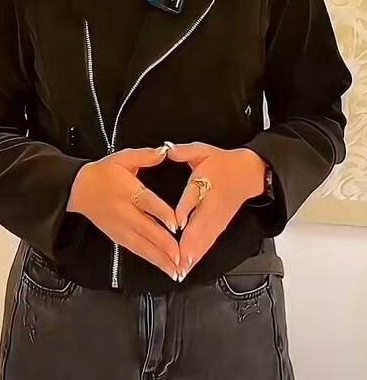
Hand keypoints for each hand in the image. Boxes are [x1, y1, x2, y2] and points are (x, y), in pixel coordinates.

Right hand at [68, 147, 180, 279]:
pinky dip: (151, 260)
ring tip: (177, 270)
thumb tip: (164, 151)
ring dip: (160, 259)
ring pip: (143, 246)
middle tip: (182, 257)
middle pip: (148, 230)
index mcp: (129, 191)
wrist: (78, 189)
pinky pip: (137, 250)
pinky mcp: (118, 237)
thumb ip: (145, 156)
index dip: (162, 214)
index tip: (176, 225)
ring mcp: (121, 228)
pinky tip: (163, 266)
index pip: (148, 204)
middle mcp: (126, 212)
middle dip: (165, 246)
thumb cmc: (103, 173)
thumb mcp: (123, 158)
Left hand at [165, 142, 265, 279]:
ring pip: (204, 238)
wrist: (249, 173)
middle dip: (189, 244)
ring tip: (180, 269)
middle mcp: (212, 203)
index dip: (186, 208)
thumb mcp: (203, 151)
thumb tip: (168, 150)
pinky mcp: (220, 226)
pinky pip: (208, 242)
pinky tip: (189, 266)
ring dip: (193, 254)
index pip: (195, 195)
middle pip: (200, 225)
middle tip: (177, 260)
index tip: (176, 222)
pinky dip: (199, 255)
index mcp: (207, 181)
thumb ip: (184, 152)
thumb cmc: (223, 163)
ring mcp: (217, 218)